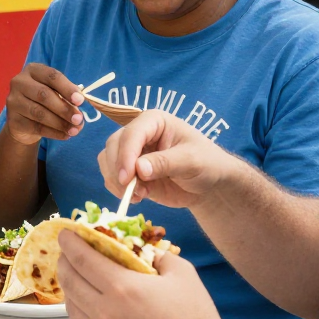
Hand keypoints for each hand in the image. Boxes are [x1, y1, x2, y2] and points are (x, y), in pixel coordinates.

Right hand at [3, 63, 84, 146]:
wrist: (25, 121)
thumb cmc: (45, 102)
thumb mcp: (57, 93)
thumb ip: (69, 98)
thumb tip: (84, 110)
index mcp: (33, 70)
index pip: (51, 76)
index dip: (67, 88)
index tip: (80, 101)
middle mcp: (19, 82)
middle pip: (43, 94)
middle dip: (64, 108)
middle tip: (79, 119)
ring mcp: (13, 101)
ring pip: (39, 113)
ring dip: (60, 123)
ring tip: (75, 130)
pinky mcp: (13, 120)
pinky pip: (35, 127)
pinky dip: (54, 133)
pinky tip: (65, 135)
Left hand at [56, 231, 231, 318]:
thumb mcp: (182, 274)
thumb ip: (157, 256)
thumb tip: (142, 251)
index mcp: (122, 288)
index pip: (83, 259)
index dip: (70, 243)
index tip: (64, 234)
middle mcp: (105, 313)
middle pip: (70, 282)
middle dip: (64, 262)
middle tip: (66, 253)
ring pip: (72, 307)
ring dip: (69, 288)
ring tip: (74, 277)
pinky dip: (82, 311)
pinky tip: (90, 304)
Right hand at [97, 110, 247, 210]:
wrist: (210, 185)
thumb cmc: (207, 164)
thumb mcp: (191, 161)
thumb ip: (165, 163)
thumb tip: (138, 169)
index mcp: (154, 121)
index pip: (132, 134)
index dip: (125, 155)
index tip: (127, 179)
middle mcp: (139, 133)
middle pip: (114, 145)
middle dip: (119, 170)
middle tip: (135, 191)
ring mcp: (133, 152)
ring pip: (108, 160)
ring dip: (117, 181)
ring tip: (140, 195)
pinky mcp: (130, 171)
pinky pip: (111, 176)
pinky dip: (118, 189)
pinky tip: (138, 197)